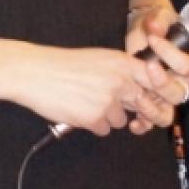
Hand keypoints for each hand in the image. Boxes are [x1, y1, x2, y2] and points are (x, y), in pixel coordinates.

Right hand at [10, 44, 161, 136]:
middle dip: (128, 108)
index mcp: (122, 63)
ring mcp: (108, 101)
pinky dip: (91, 124)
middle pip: (141, 105)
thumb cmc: (61, 65)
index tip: (147, 99)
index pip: (156, 82)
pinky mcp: (95, 118)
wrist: (33, 72)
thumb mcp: (97, 59)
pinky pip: (103, 130)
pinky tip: (76, 109)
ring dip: (105, 116)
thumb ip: (121, 72)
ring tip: (83, 101)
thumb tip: (138, 91)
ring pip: (121, 120)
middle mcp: (120, 81)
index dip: (155, 94)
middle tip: (106, 101)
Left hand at [122, 5, 188, 135]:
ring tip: (136, 98)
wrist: (143, 33)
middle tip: (147, 66)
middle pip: (178, 94)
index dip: (172, 55)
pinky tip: (133, 122)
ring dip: (152, 109)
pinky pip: (151, 121)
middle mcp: (182, 83)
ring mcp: (165, 96)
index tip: (154, 39)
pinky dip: (143, 124)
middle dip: (161, 83)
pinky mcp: (151, 103)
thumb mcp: (158, 17)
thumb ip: (159, 20)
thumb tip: (154, 27)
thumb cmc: (156, 25)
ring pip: (167, 113)